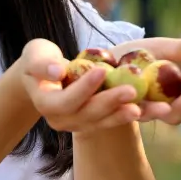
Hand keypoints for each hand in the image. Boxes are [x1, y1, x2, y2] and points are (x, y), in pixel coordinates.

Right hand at [20, 39, 143, 133]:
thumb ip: (43, 64)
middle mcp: (62, 120)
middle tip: (131, 90)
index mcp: (47, 104)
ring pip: (102, 121)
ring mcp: (78, 124)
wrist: (43, 77)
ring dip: (123, 114)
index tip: (102, 70)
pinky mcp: (92, 123)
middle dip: (110, 102)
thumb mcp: (35, 55)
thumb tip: (57, 71)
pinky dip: (126, 114)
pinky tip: (144, 108)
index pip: (66, 100)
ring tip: (142, 107)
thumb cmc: (38, 60)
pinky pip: (111, 120)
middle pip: (88, 114)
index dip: (84, 88)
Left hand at [110, 37, 180, 125]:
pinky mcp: (107, 111)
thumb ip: (175, 49)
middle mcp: (150, 110)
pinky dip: (121, 103)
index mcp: (167, 97)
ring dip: (155, 111)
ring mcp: (129, 112)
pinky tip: (126, 94)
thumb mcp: (155, 49)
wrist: (98, 61)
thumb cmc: (132, 56)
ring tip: (164, 107)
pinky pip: (115, 110)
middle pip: (172, 115)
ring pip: (145, 115)